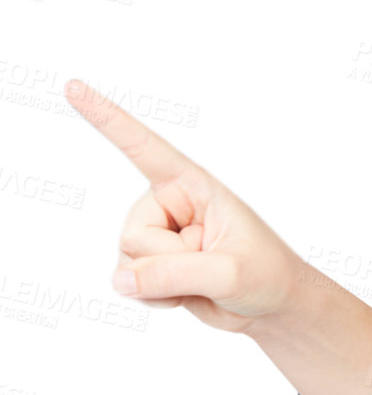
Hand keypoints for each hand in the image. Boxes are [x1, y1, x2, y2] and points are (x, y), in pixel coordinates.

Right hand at [66, 78, 310, 333]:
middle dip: (169, 261)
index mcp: (193, 186)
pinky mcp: (151, 265)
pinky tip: (187, 294)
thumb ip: (175, 274)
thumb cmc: (267, 276)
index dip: (107, 118)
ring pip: (127, 260)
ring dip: (164, 282)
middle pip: (133, 233)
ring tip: (203, 280)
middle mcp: (168, 204)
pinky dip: (156, 298)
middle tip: (212, 265)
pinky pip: (129, 283)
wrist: (274, 307)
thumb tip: (120, 279)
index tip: (73, 86)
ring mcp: (157, 235)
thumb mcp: (229, 273)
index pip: (144, 148)